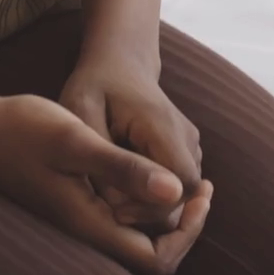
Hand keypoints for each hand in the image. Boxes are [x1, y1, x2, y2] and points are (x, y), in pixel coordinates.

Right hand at [0, 91, 210, 274]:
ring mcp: (78, 224)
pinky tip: (154, 172)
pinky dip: (147, 204)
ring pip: (138, 239)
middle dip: (184, 226)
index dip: (188, 234)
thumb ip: (124, 167)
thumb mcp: (76, 140)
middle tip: (205, 188)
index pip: (156, 260)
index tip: (200, 194)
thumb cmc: (21, 129)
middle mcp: (84, 235)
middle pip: (152, 255)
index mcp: (88, 226)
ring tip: (189, 180)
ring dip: (168, 215)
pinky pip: (122, 221)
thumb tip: (176, 193)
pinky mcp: (74, 210)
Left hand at [60, 52, 204, 227]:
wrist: (121, 61)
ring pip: (182, 195)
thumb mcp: (83, 114)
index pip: (182, 186)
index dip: (154, 209)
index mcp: (163, 127)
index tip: (116, 212)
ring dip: (151, 206)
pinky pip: (176, 186)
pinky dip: (153, 197)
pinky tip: (122, 188)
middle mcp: (186, 138)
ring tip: (113, 198)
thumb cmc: (96, 86)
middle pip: (186, 196)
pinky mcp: (185, 151)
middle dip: (150, 213)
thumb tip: (121, 206)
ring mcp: (190, 145)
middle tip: (110, 212)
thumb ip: (103, 160)